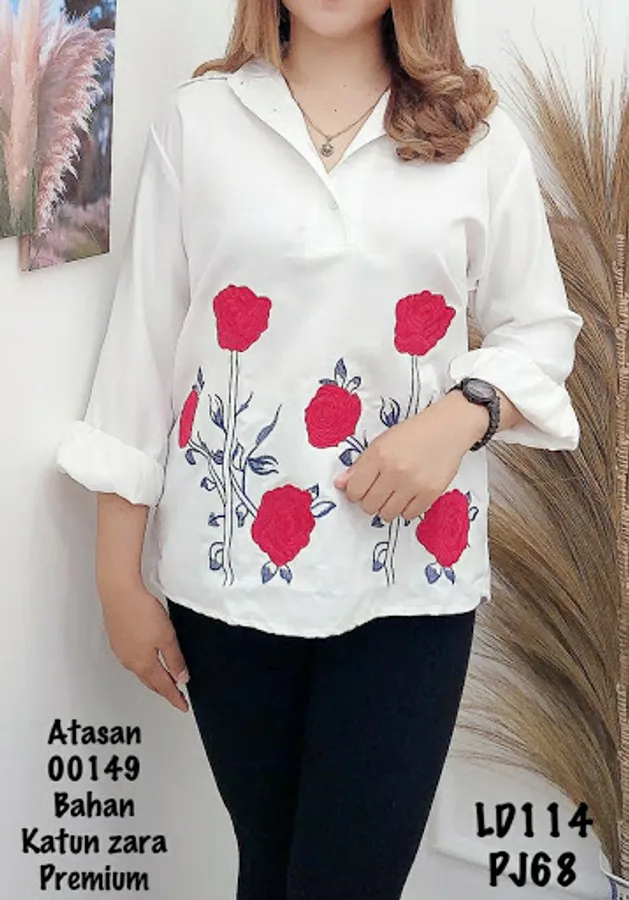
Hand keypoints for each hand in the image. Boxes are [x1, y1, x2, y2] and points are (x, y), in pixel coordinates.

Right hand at [99, 582, 189, 712]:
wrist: (119, 593)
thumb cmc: (141, 612)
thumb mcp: (167, 637)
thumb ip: (174, 659)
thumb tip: (181, 678)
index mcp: (144, 664)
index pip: (163, 686)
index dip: (175, 697)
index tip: (183, 706)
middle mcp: (130, 661)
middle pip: (150, 681)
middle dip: (164, 689)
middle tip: (176, 695)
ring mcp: (121, 651)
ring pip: (140, 671)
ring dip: (153, 677)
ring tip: (164, 680)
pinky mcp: (117, 639)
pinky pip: (132, 659)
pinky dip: (143, 664)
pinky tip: (147, 659)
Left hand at [333, 391, 488, 522]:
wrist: (448, 428)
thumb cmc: (413, 433)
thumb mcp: (381, 442)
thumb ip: (360, 465)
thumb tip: (340, 484)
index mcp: (378, 455)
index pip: (354, 490)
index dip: (354, 492)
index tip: (361, 488)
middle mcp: (394, 471)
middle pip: (369, 505)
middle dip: (370, 501)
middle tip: (378, 491)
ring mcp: (413, 484)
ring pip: (387, 514)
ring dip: (386, 508)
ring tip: (393, 494)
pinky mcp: (431, 493)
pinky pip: (409, 515)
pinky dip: (405, 509)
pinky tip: (408, 496)